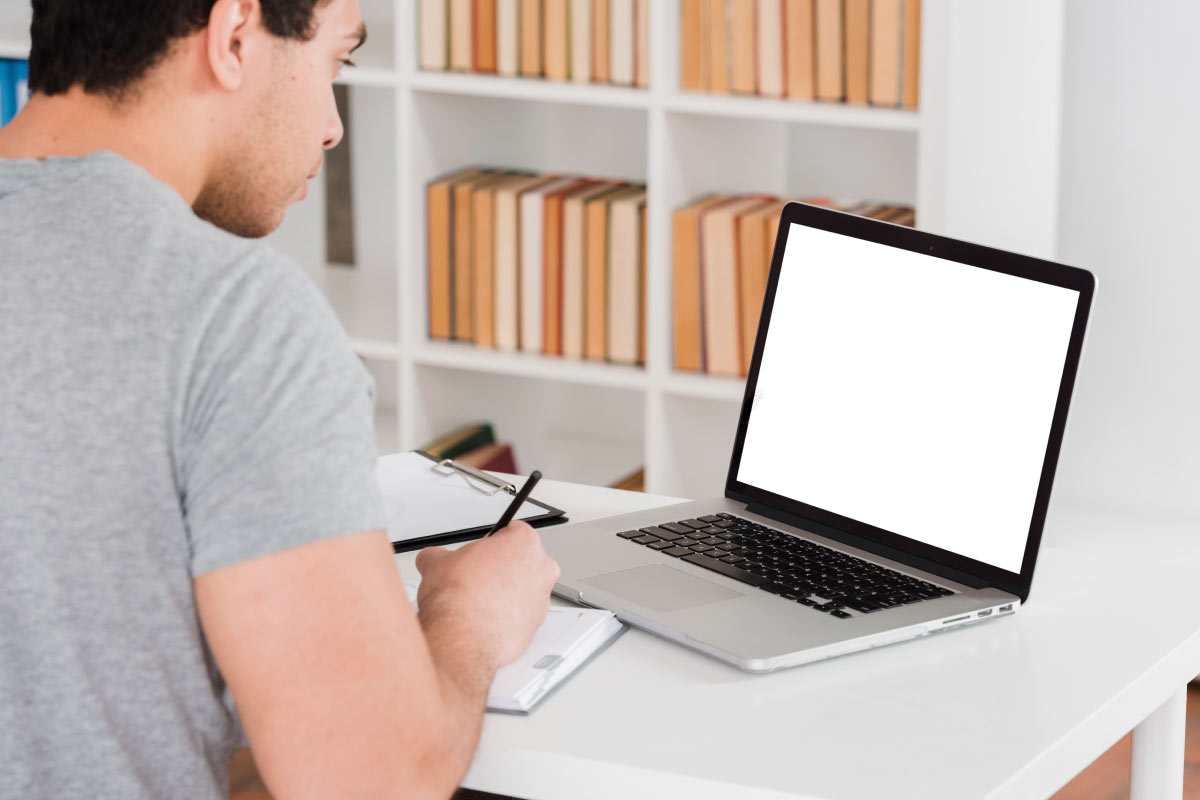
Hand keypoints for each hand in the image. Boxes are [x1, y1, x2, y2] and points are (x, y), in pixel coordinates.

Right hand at [415, 521, 560, 668]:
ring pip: (525, 589)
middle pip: (522, 561)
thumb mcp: (436, 562)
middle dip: (501, 567)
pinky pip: (522, 615)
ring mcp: (542, 598)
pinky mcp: (537, 625)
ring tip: (479, 601)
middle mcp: (541, 568)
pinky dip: (507, 616)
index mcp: (524, 542)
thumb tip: (432, 559)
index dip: (492, 542)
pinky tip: (486, 619)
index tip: (482, 551)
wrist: (463, 636)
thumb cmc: (460, 598)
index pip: (512, 531)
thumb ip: (438, 555)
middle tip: (478, 576)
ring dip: (506, 593)